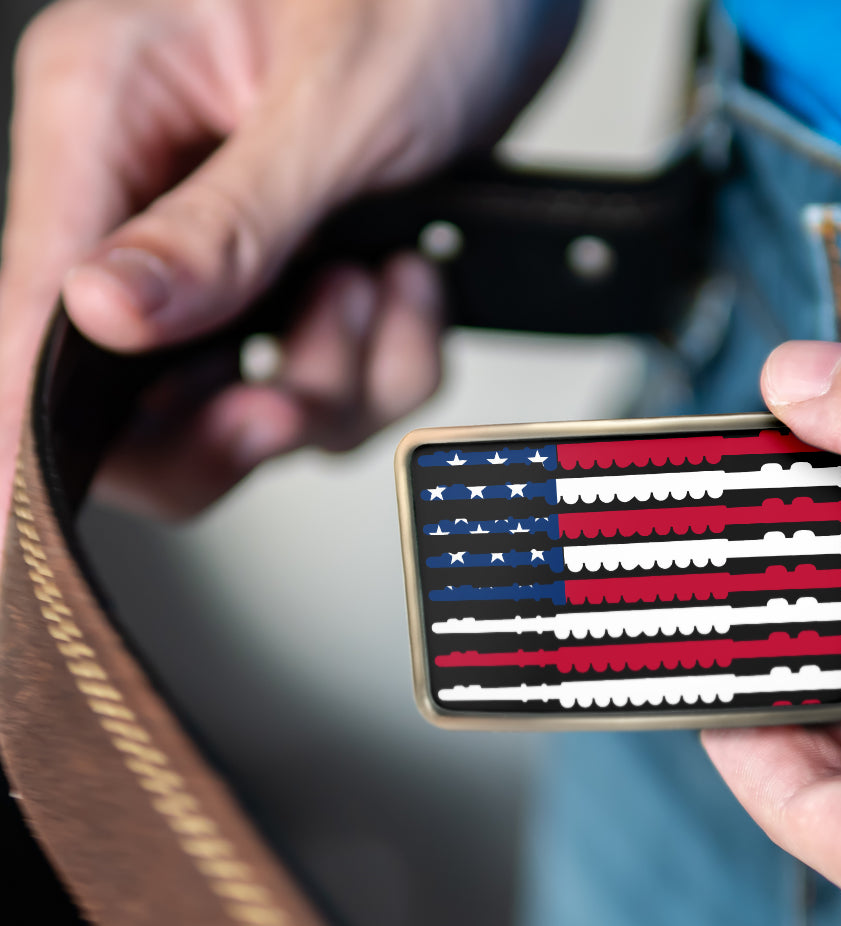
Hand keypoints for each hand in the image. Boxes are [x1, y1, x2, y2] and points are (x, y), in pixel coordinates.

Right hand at [0, 0, 577, 515]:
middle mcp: (154, 192)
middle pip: (140, 395)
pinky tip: (411, 283)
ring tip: (382, 283)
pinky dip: (393, 360)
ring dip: (342, 376)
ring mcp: (231, 249)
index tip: (17, 515)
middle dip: (241, 418)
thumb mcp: (334, 104)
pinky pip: (339, 382)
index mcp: (110, 114)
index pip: (32, 301)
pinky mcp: (300, 281)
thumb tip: (102, 316)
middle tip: (298, 400)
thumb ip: (224, 224)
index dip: (26, 421)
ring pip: (256, 402)